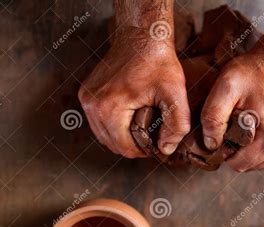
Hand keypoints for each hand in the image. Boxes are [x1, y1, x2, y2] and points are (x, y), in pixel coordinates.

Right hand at [78, 35, 189, 156]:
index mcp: (110, 108)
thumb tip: (166, 150)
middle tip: (152, 139)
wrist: (141, 36)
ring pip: (103, 135)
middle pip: (112, 144)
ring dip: (122, 137)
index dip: (144, 152)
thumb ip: (177, 125)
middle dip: (133, 146)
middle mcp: (92, 105)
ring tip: (143, 131)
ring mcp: (87, 98)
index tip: (158, 145)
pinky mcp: (86, 93)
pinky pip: (98, 122)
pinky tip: (131, 120)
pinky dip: (114, 126)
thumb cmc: (159, 63)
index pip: (124, 148)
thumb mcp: (175, 93)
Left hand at [200, 52, 263, 171]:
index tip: (223, 132)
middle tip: (233, 126)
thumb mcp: (226, 86)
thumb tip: (211, 144)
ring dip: (250, 149)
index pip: (239, 164)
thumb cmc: (254, 72)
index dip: (225, 151)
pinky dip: (262, 145)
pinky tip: (258, 126)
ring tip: (246, 125)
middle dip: (237, 150)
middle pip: (251, 165)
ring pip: (262, 162)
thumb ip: (213, 116)